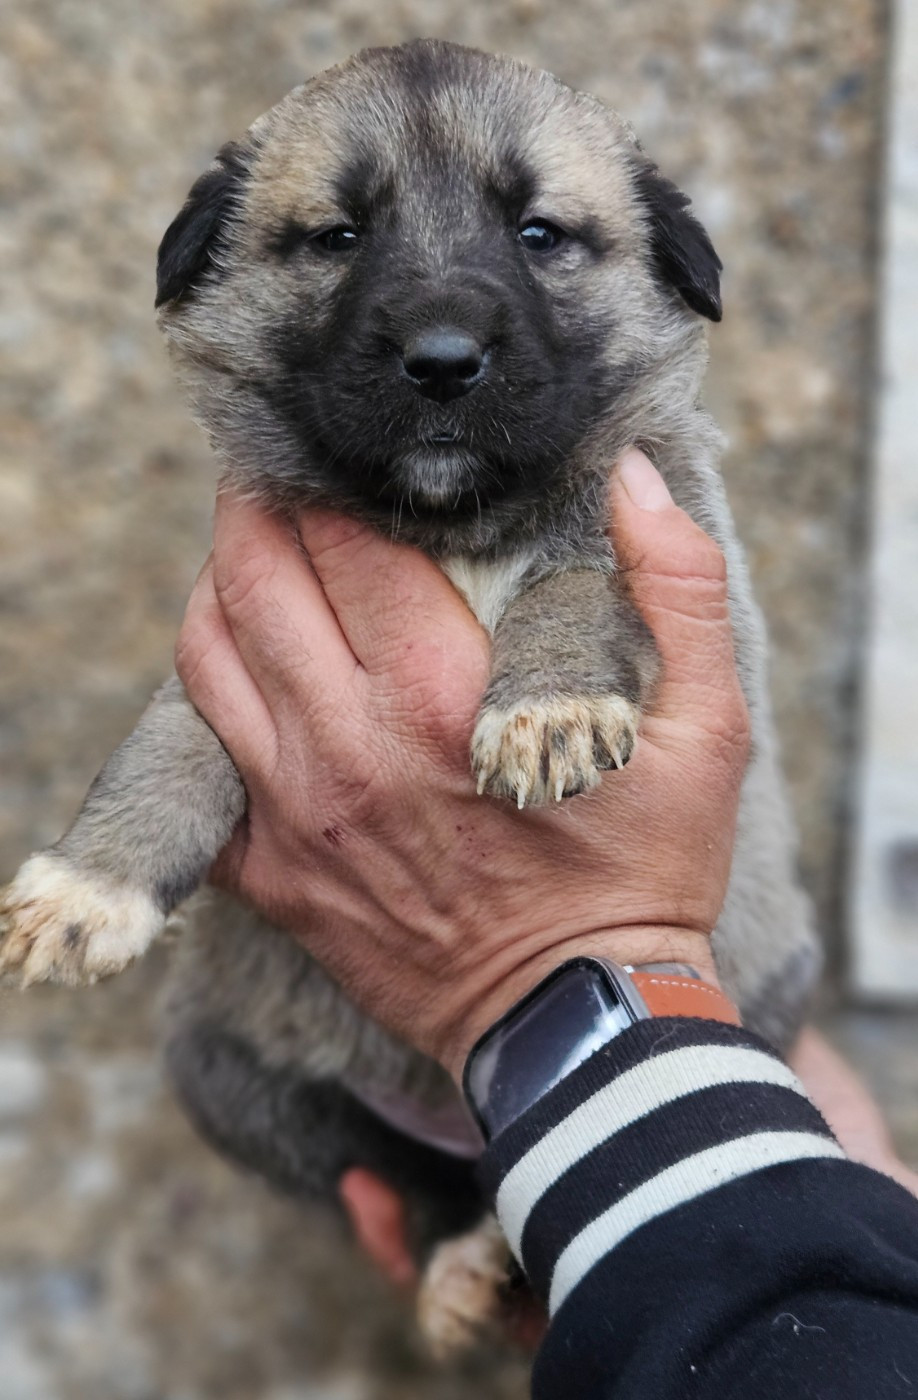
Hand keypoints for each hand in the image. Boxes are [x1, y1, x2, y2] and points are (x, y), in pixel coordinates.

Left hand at [176, 450, 748, 1079]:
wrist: (578, 1023)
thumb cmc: (644, 874)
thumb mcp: (707, 729)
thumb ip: (677, 588)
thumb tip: (631, 479)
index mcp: (442, 694)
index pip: (346, 543)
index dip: (330, 480)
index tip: (335, 453)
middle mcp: (347, 744)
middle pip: (253, 582)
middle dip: (254, 510)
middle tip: (272, 478)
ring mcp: (296, 814)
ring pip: (203, 661)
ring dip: (215, 590)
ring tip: (244, 556)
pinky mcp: (273, 876)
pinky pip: (196, 768)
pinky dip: (198, 707)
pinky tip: (232, 678)